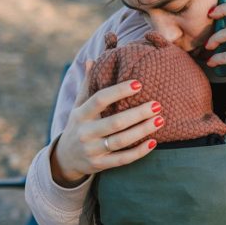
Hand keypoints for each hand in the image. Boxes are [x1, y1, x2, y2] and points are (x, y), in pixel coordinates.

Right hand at [50, 60, 164, 186]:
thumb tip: (93, 59)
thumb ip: (87, 85)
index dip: (118, 91)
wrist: (65, 159)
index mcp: (80, 114)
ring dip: (142, 131)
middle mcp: (85, 132)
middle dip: (137, 114)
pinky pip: (123, 159)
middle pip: (114, 122)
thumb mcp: (78, 106)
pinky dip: (139, 152)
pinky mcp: (100, 164)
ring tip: (160, 120)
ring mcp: (92, 150)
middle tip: (157, 104)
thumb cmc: (78, 125)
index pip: (99, 100)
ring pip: (121, 141)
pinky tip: (154, 142)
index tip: (138, 84)